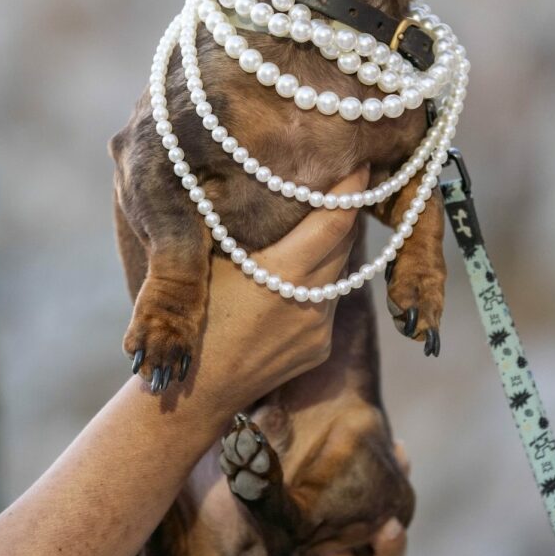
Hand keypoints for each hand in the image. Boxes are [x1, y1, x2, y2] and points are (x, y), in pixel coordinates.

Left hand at [173, 448, 408, 555]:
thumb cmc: (234, 534)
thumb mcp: (254, 488)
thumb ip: (273, 453)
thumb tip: (275, 403)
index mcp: (342, 542)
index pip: (381, 517)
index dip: (396, 487)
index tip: (400, 452)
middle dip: (391, 546)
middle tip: (389, 523)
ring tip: (337, 554)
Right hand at [190, 165, 369, 421]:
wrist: (195, 393)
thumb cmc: (193, 318)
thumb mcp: (212, 263)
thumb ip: (245, 229)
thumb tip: (265, 187)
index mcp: (285, 272)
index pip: (335, 220)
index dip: (351, 189)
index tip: (361, 161)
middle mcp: (312, 299)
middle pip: (343, 242)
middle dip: (344, 212)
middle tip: (344, 179)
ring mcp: (320, 326)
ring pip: (338, 272)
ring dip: (331, 248)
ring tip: (320, 221)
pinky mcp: (320, 347)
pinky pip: (328, 302)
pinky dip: (319, 283)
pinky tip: (297, 275)